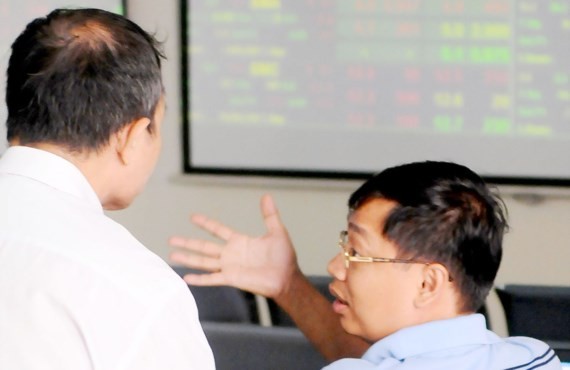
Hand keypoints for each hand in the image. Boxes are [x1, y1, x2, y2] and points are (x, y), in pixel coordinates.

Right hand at [169, 194, 300, 298]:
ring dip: (188, 258)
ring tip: (172, 255)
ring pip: (203, 261)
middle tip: (171, 239)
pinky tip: (185, 278)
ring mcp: (229, 267)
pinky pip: (212, 278)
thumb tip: (266, 195)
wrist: (286, 277)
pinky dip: (199, 279)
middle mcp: (231, 254)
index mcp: (239, 242)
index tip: (192, 217)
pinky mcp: (231, 278)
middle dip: (188, 242)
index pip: (218, 230)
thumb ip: (269, 215)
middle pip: (204, 246)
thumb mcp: (277, 232)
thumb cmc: (284, 257)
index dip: (205, 223)